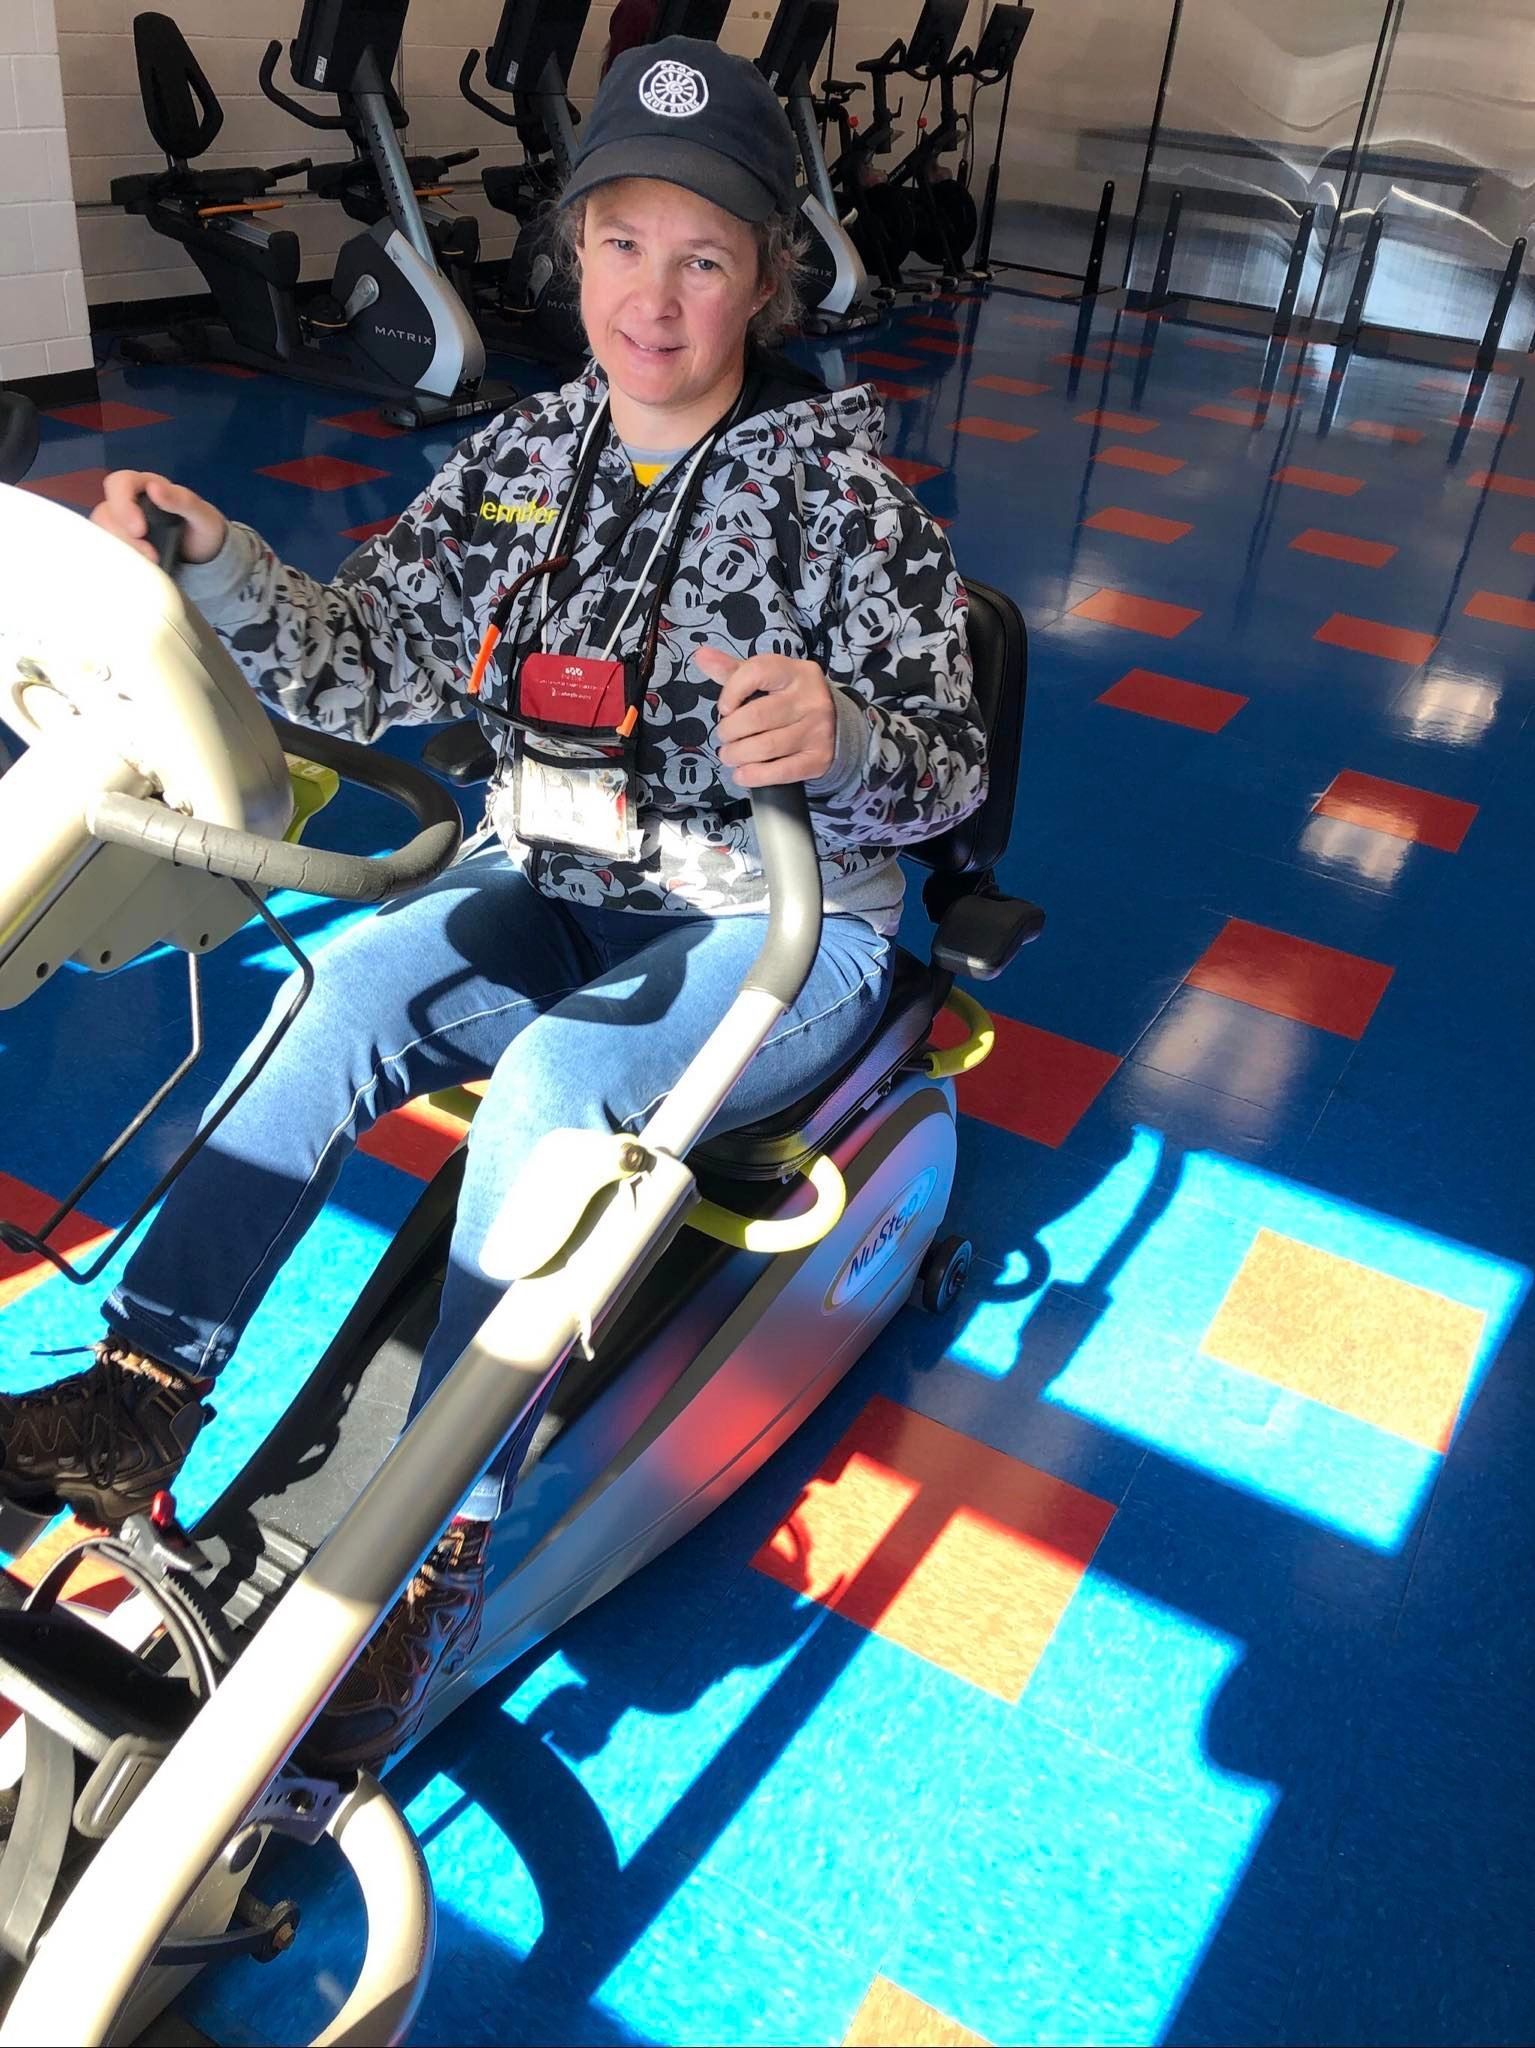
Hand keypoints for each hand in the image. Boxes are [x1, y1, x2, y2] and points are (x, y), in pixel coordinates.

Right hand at [91, 469, 227, 567]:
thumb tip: (154, 487)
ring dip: (122, 552)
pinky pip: (108, 553)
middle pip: (105, 513)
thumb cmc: (203, 528)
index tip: (139, 530)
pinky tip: (138, 571)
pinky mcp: (120, 547)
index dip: (122, 505)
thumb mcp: (201, 515)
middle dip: (123, 536)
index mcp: (144, 486)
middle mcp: (127, 504)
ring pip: (103, 535)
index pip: (119, 484)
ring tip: (150, 565)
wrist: (204, 555)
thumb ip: (182, 500)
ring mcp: (120, 527)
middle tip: (150, 555)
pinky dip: (119, 562)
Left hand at [693, 646, 837, 788]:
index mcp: (796, 672)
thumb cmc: (789, 698)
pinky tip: (742, 774)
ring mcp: (818, 730)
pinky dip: (754, 776)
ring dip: (737, 755)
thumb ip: (733, 670)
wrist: (836, 725)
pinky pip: (780, 772)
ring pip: (765, 747)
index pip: (756, 672)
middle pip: (756, 716)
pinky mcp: (818, 759)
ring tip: (729, 756)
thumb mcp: (767, 679)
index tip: (724, 708)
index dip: (731, 691)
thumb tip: (700, 656)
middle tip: (724, 737)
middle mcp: (811, 699)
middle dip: (729, 731)